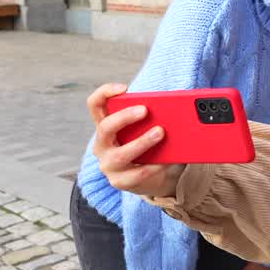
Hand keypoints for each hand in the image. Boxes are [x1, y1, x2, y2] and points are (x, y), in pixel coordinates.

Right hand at [89, 83, 183, 197]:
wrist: (157, 178)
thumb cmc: (152, 147)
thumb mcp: (150, 129)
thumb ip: (154, 118)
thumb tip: (174, 108)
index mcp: (106, 126)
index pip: (95, 105)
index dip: (105, 93)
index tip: (124, 88)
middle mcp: (102, 144)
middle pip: (105, 127)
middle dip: (124, 117)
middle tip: (145, 110)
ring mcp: (108, 164)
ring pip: (120, 154)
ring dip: (141, 142)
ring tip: (160, 133)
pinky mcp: (121, 182)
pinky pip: (137, 174)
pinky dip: (154, 165)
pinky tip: (167, 160)